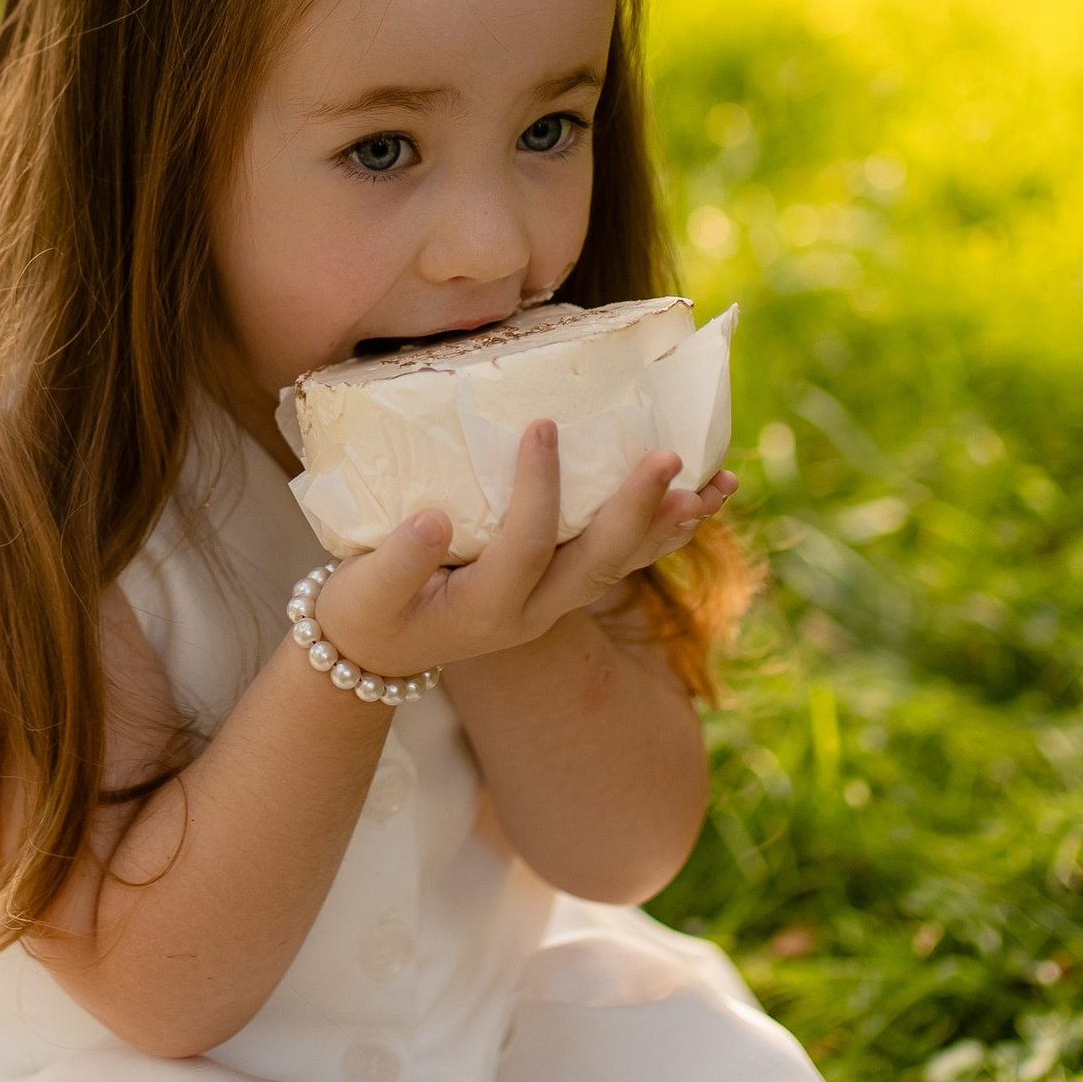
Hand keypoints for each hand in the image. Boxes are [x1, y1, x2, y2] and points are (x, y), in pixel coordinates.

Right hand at [312, 421, 732, 684]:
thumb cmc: (365, 612)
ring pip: (624, 567)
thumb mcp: (363, 593)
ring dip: (670, 525)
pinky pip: (623, 561)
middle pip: (598, 564)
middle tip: (671, 457)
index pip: (525, 545)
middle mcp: (533, 613)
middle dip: (637, 510)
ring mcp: (553, 604)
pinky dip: (663, 532)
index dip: (538, 489)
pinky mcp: (560, 586)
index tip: (543, 426)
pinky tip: (699, 502)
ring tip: (719, 485)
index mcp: (487, 609)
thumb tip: (434, 518)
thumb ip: (396, 561)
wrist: (376, 655)